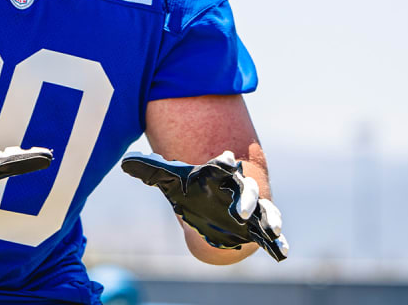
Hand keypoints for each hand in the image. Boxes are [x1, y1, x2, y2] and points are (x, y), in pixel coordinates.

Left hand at [121, 150, 288, 261]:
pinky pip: (270, 231)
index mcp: (220, 175)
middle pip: (248, 189)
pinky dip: (278, 240)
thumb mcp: (172, 182)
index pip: (224, 165)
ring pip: (265, 209)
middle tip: (238, 211)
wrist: (210, 208)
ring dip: (269, 218)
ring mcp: (251, 208)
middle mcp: (239, 188)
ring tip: (271, 230)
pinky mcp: (256, 226)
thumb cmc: (192, 191)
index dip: (225, 163)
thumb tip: (126, 162)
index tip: (226, 159)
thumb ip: (152, 171)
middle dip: (246, 198)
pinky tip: (281, 250)